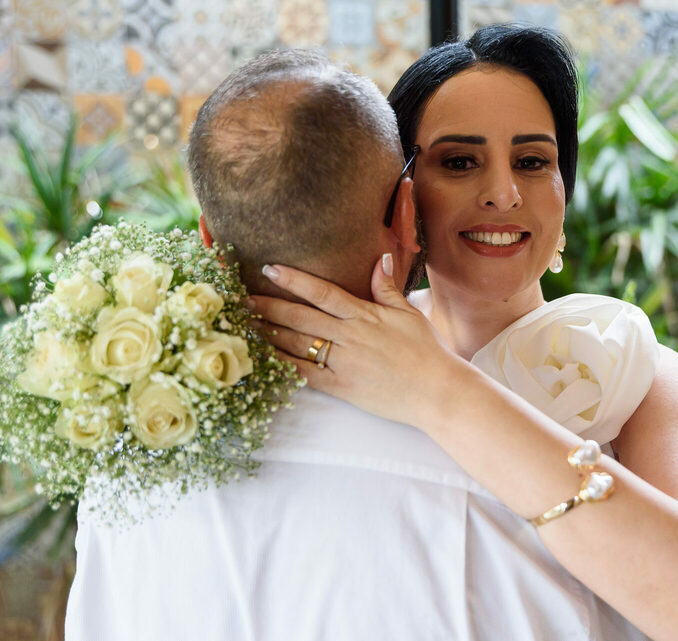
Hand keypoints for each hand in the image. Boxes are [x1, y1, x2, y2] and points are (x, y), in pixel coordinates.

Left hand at [249, 254, 459, 426]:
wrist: (437, 391)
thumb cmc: (427, 351)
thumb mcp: (409, 314)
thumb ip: (387, 287)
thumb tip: (378, 257)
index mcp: (365, 315)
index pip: (323, 292)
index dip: (294, 280)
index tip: (269, 269)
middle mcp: (350, 337)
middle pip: (301, 318)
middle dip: (269, 306)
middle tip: (241, 299)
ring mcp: (344, 363)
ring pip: (299, 345)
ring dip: (269, 334)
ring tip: (244, 325)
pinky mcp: (342, 388)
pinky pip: (306, 376)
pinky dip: (283, 366)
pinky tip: (263, 359)